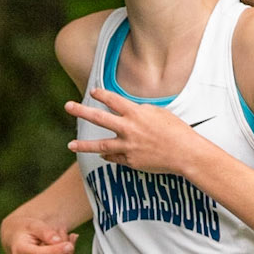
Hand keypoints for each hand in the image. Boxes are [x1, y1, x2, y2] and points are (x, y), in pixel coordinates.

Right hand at [1, 215, 76, 253]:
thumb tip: (58, 241)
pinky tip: (63, 246)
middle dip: (64, 244)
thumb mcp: (33, 224)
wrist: (15, 239)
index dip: (56, 251)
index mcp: (18, 251)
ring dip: (66, 251)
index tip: (69, 245)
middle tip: (63, 230)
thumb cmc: (24, 229)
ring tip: (61, 235)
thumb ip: (45, 231)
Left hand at [66, 88, 199, 173]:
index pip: (112, 99)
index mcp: (136, 113)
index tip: (93, 92)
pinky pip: (115, 158)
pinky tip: (102, 155)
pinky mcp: (131, 161)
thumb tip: (130, 112)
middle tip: (68, 106)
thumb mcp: (159, 113)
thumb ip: (141, 112)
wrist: (185, 154)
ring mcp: (128, 146)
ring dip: (83, 145)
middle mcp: (128, 129)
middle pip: (98, 118)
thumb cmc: (177, 131)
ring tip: (70, 145)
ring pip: (100, 145)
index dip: (101, 94)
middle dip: (81, 111)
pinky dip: (108, 156)